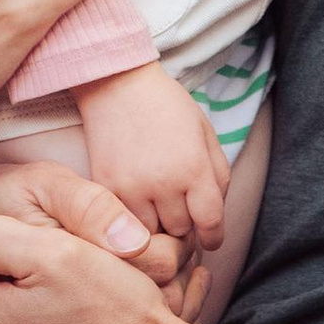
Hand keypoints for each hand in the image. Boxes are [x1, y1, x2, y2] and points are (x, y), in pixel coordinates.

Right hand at [74, 64, 228, 252]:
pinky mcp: (105, 188)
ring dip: (157, 226)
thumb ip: (218, 177)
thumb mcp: (206, 134)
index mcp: (193, 166)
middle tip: (181, 214)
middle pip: (181, 232)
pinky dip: (131, 219)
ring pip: (150, 235)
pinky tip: (136, 203)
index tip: (210, 239)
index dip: (213, 236)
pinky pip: (123, 223)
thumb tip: (214, 219)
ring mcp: (130, 187)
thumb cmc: (168, 107)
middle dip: (185, 226)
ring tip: (157, 208)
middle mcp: (163, 182)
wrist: (118, 84)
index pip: (210, 222)